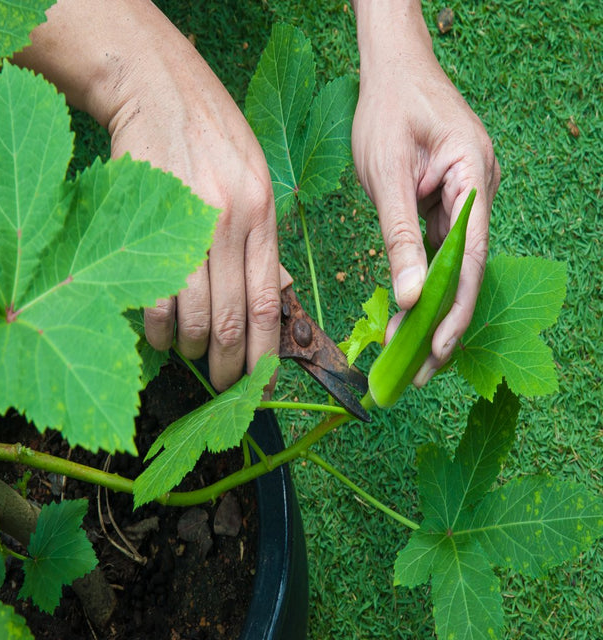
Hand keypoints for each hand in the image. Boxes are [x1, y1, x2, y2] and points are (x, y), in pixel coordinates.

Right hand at [114, 35, 279, 391]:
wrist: (162, 92)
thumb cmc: (215, 141)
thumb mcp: (257, 184)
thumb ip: (263, 243)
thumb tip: (267, 303)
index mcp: (263, 219)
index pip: (267, 306)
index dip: (265, 355)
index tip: (262, 383)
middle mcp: (232, 226)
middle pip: (232, 320)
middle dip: (228, 366)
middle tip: (224, 386)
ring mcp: (191, 226)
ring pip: (194, 315)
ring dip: (192, 348)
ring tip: (191, 354)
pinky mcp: (151, 224)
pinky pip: (156, 297)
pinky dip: (159, 327)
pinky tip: (162, 334)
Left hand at [352, 2, 499, 384]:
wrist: (389, 69)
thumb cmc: (387, 109)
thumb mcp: (386, 174)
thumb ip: (400, 237)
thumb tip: (409, 297)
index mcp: (473, 179)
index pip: (469, 258)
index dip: (454, 310)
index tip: (435, 352)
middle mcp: (476, 193)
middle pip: (464, 270)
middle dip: (442, 321)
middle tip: (419, 370)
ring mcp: (462, 199)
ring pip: (450, 265)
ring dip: (429, 307)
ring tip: (407, 352)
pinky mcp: (443, 203)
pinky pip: (436, 250)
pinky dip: (420, 281)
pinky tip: (404, 312)